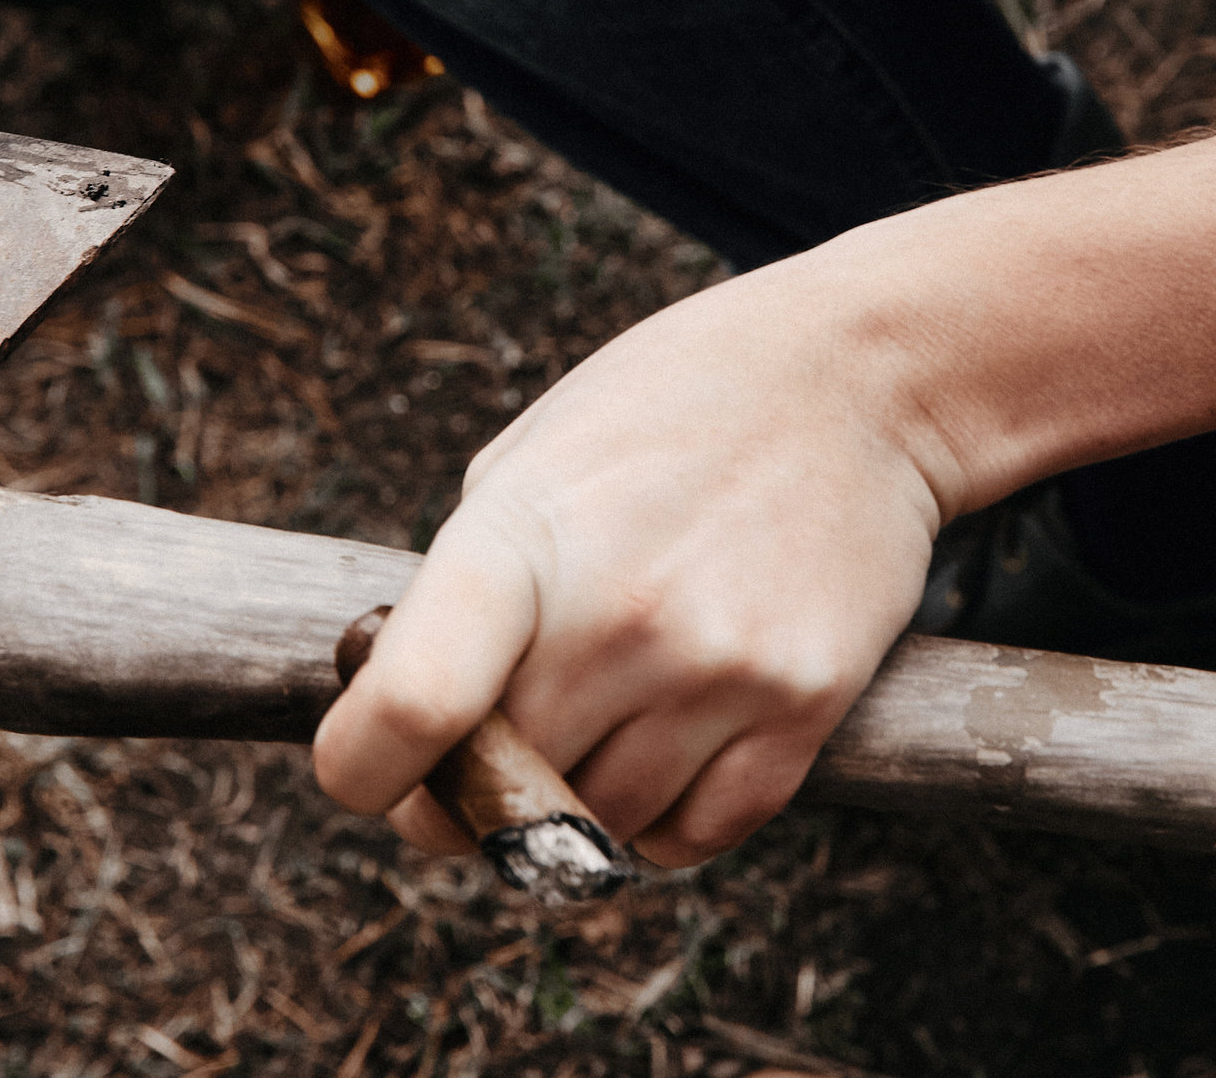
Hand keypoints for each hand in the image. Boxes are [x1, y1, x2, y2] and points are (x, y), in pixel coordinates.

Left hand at [313, 250, 951, 867]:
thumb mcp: (529, 461)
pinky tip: (663, 749)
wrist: (855, 378)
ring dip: (574, 805)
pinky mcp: (804, 706)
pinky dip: (661, 823)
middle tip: (483, 752)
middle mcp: (621, 616)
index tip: (363, 769)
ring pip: (595, 830)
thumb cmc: (665, 414)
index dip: (359, 770)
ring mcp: (720, 668)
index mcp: (522, 538)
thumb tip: (408, 736)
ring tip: (595, 719)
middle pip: (500, 791)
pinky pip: (696, 837)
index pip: (413, 708)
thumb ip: (461, 595)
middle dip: (468, 793)